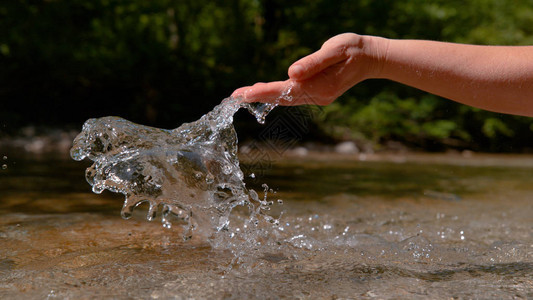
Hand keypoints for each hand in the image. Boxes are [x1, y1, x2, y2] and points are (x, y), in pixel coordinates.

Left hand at [232, 33, 385, 105]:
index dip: (264, 92)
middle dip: (258, 96)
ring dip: (264, 96)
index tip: (244, 94)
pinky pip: (292, 96)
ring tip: (243, 94)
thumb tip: (291, 73)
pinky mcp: (317, 93)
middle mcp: (317, 96)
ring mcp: (318, 96)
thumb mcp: (334, 50)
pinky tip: (263, 90)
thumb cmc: (353, 50)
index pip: (285, 91)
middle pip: (282, 98)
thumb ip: (313, 63)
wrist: (371, 58)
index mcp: (320, 86)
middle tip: (234, 96)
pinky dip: (276, 94)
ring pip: (286, 99)